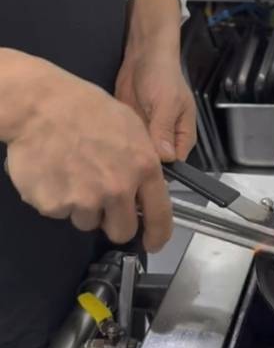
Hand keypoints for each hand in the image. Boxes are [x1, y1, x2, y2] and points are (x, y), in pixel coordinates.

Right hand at [4, 59, 171, 251]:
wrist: (40, 105)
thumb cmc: (85, 107)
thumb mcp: (131, 126)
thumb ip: (144, 161)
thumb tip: (146, 186)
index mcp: (142, 168)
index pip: (160, 215)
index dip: (158, 234)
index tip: (153, 242)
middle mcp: (117, 189)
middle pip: (122, 231)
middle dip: (114, 222)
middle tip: (102, 201)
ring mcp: (84, 200)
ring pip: (87, 221)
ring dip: (82, 206)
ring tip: (72, 173)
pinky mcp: (54, 205)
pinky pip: (59, 212)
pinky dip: (56, 198)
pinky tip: (54, 172)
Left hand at [115, 0, 195, 162]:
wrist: (143, 55)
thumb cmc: (162, 75)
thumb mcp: (166, 103)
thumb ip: (164, 131)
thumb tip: (164, 159)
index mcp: (182, 137)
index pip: (175, 167)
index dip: (160, 174)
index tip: (141, 175)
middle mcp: (166, 139)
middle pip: (155, 165)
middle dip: (140, 167)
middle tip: (121, 167)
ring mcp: (147, 135)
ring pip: (137, 156)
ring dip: (126, 155)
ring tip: (111, 156)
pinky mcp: (131, 129)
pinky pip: (125, 143)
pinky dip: (116, 144)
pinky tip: (105, 144)